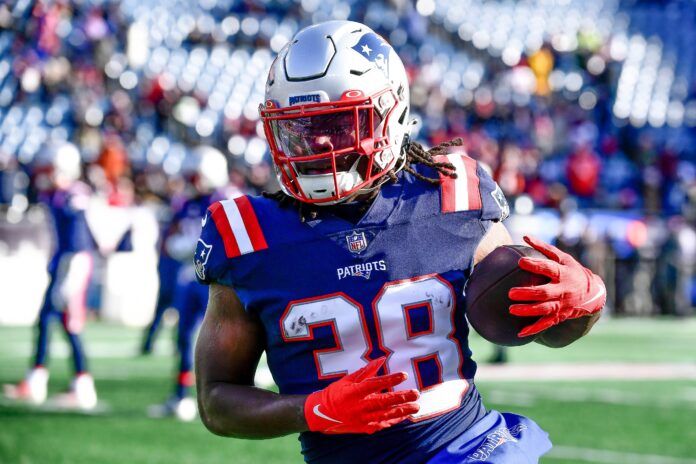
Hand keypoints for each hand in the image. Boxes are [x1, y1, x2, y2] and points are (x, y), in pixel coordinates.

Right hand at [304, 357, 419, 433]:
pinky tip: (403, 417)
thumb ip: (366, 371)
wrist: (322, 414)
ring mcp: (362, 419)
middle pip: (383, 402)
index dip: (390, 379)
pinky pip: (381, 425)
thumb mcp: (348, 379)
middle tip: (416, 394)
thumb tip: (381, 359)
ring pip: (385, 416)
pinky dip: (393, 421)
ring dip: (401, 411)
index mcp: (354, 392)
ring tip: (415, 407)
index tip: (404, 375)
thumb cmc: (336, 393)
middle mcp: (358, 406)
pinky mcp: (363, 428)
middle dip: (401, 398)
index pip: (375, 384)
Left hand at [508, 236, 605, 337]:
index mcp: (563, 273)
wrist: (593, 294)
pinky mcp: (561, 316)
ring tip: (512, 310)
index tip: (521, 262)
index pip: (549, 268)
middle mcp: (563, 290)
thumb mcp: (563, 257)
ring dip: (528, 311)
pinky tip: (520, 333)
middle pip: (544, 293)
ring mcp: (562, 305)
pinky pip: (546, 324)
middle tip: (511, 293)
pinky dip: (534, 329)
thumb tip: (525, 236)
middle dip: (528, 293)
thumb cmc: (573, 271)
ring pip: (544, 309)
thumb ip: (543, 248)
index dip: (536, 265)